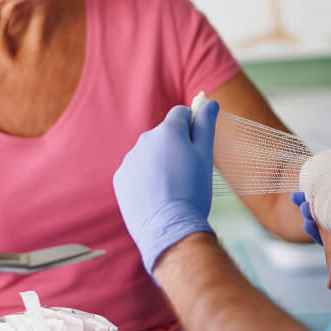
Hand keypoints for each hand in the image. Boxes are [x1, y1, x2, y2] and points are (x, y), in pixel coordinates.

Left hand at [113, 101, 217, 274]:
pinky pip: (136, 171)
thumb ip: (206, 125)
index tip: (197, 145)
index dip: (192, 125)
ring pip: (149, 154)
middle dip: (176, 147)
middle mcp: (144, 140)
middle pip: (164, 135)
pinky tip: (157, 196)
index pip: (181, 113)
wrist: (169, 228)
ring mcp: (129, 160)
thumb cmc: (193, 190)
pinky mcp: (120, 179)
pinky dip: (146, 179)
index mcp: (167, 131)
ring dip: (160, 163)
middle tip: (188, 173)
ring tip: (172, 188)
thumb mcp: (205, 155)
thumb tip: (209, 102)